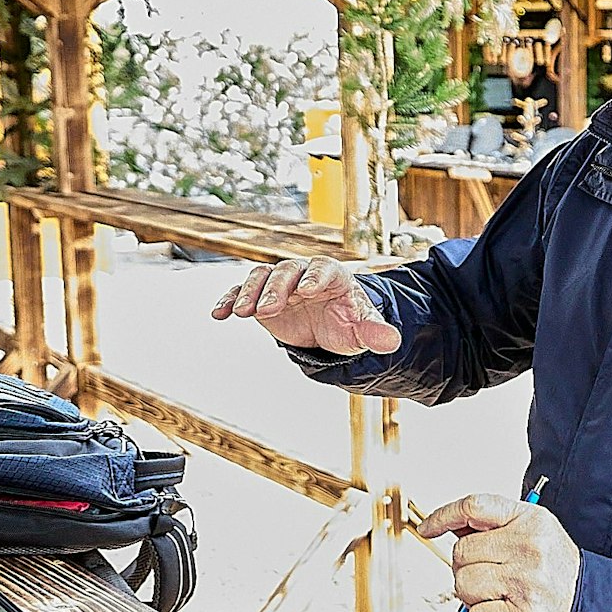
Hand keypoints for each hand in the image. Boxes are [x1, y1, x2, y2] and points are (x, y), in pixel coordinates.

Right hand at [210, 256, 400, 354]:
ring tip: (240, 313)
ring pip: (261, 277)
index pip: (323, 269)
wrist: (330, 328)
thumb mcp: (362, 331)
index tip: (308, 290)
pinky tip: (219, 314)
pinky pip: (242, 292)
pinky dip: (229, 299)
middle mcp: (303, 274)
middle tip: (267, 311)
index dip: (316, 277)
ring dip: (249, 293)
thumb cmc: (349, 323)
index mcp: (332, 276)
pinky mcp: (261, 296)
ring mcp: (280, 283)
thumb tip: (393, 342)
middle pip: (287, 272)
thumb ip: (375, 333)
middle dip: (276, 289)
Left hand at [419, 493, 580, 611]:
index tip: (428, 528)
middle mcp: (530, 547)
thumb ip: (496, 528)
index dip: (444, 515)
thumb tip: (450, 528)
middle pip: (462, 552)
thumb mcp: (535, 536)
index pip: (475, 506)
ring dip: (473, 597)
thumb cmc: (557, 575)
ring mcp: (526, 582)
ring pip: (463, 584)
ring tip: (500, 598)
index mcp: (531, 520)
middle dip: (465, 569)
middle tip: (489, 579)